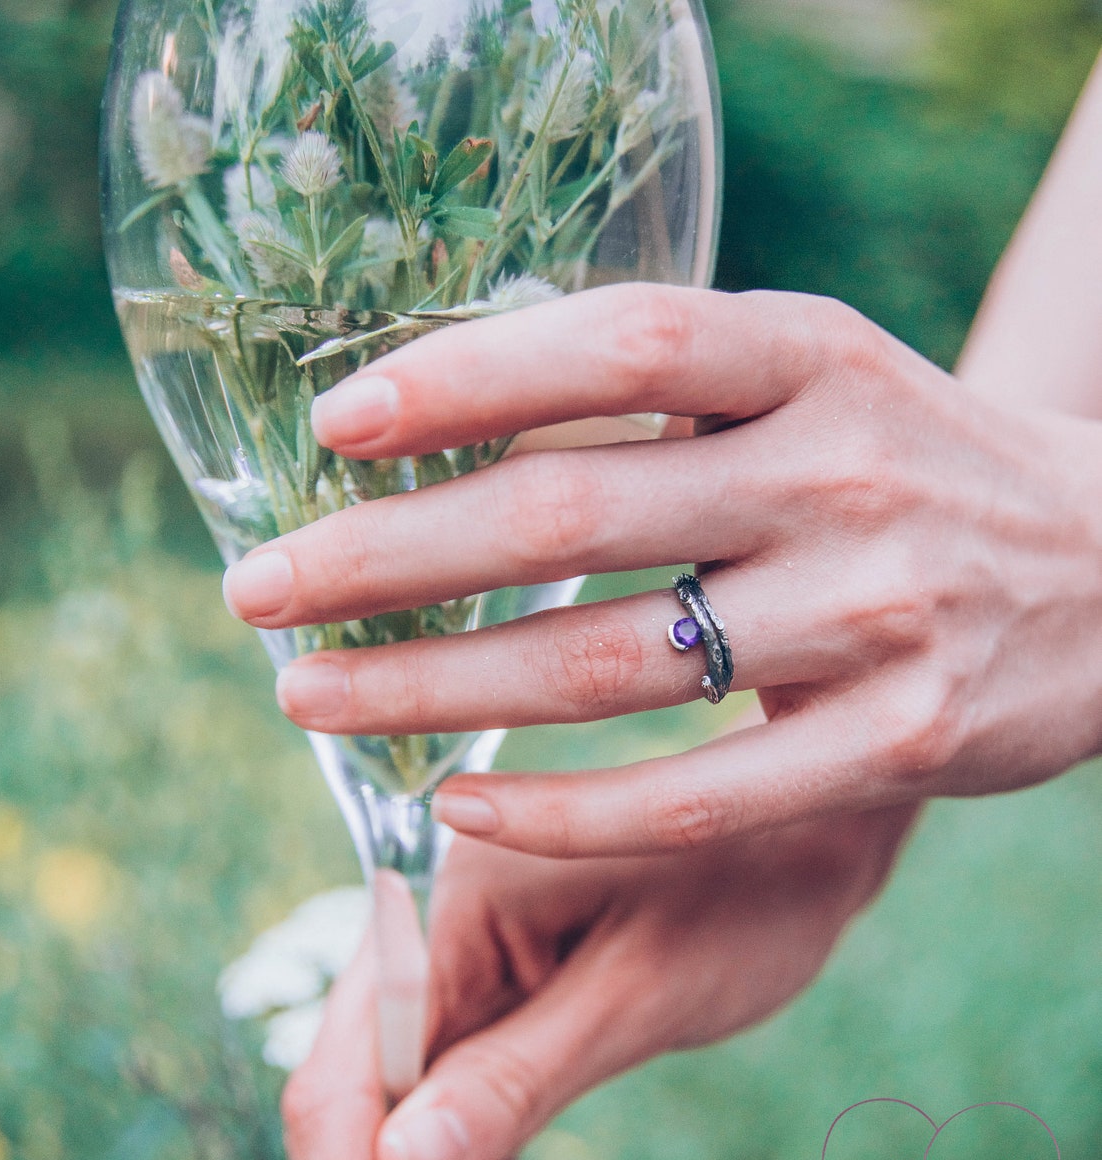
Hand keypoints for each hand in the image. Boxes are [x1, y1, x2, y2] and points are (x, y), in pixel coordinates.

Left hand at [223, 285, 1101, 858]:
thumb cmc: (909, 462)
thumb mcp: (812, 381)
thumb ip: (661, 388)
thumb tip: (448, 406)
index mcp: (811, 356)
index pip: (616, 341)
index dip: (462, 374)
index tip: (332, 423)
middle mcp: (841, 472)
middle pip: (573, 512)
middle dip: (388, 556)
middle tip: (256, 591)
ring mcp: (873, 614)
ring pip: (609, 666)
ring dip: (433, 689)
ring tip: (308, 697)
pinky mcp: (895, 742)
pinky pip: (694, 794)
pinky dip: (563, 810)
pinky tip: (457, 809)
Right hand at [282, 795, 917, 1159]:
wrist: (813, 827)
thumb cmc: (751, 882)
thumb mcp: (641, 990)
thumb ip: (522, 1073)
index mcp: (448, 906)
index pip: (350, 1071)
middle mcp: (438, 937)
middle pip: (356, 1104)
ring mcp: (473, 976)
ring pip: (402, 1119)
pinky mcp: (517, 1011)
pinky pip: (470, 1114)